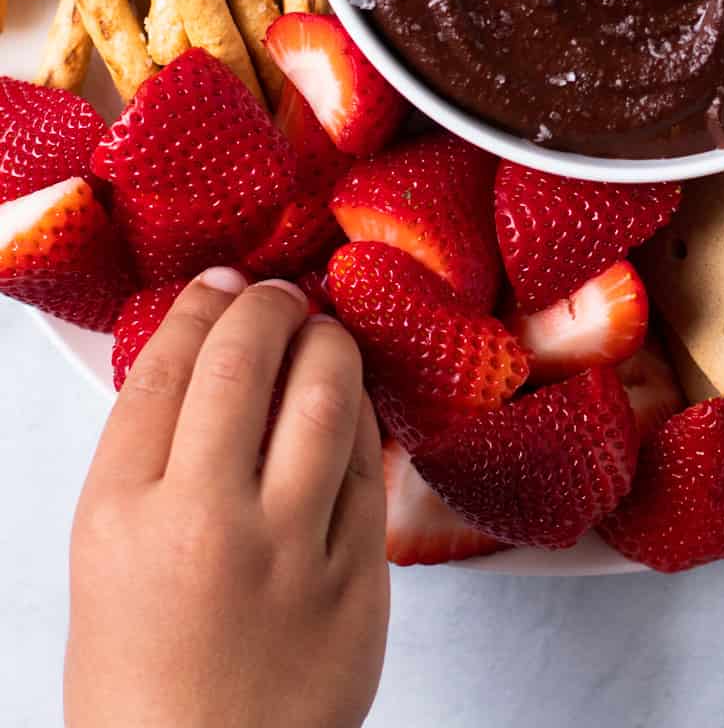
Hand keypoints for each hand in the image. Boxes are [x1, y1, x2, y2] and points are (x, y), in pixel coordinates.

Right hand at [65, 269, 388, 727]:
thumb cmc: (145, 682)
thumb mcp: (108, 560)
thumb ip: (151, 460)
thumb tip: (203, 355)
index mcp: (122, 516)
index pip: (167, 369)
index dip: (199, 307)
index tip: (218, 285)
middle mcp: (204, 523)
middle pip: (245, 362)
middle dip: (267, 306)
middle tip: (277, 296)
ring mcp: (289, 551)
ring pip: (324, 396)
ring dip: (328, 344)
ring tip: (322, 334)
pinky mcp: (358, 580)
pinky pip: (370, 464)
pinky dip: (360, 418)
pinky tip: (350, 405)